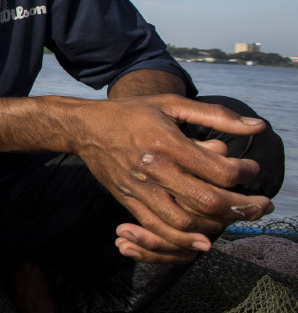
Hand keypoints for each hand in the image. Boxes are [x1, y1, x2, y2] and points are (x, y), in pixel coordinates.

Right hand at [73, 94, 272, 263]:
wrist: (86, 127)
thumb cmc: (132, 113)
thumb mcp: (172, 104)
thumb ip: (216, 115)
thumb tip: (256, 127)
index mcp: (167, 142)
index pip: (219, 170)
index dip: (245, 174)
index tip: (251, 170)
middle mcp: (154, 169)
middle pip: (207, 201)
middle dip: (241, 207)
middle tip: (259, 204)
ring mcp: (140, 188)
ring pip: (185, 221)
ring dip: (215, 225)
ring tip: (232, 218)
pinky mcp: (129, 200)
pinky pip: (157, 229)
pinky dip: (182, 240)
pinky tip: (202, 241)